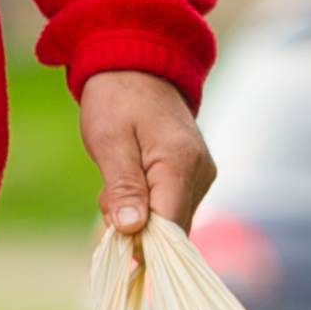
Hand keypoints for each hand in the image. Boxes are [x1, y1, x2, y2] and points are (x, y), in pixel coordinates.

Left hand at [78, 69, 215, 235]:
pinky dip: (147, 206)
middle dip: (134, 226)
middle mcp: (201, 174)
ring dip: (138, 216)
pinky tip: (130, 180)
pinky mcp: (196, 178)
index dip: (140, 242)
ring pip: (170, 222)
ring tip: (116, 180)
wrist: (137, 67)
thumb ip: (124, 187)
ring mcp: (202, 176)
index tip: (111, 234)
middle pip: (171, 230)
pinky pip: (172, 208)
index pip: (169, 229)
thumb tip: (132, 229)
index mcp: (181, 164)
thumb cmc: (117, 100)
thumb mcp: (110, 142)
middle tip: (107, 195)